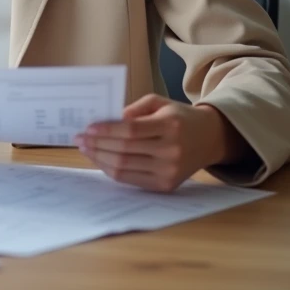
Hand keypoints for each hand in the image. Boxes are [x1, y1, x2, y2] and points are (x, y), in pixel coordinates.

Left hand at [74, 94, 247, 191]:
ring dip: (99, 159)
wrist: (210, 139)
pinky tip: (101, 160)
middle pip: (125, 150)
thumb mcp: (159, 103)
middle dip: (97, 145)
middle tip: (79, 139)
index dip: (106, 131)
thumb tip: (104, 121)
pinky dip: (112, 170)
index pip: (131, 131)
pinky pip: (131, 179)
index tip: (87, 128)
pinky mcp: (166, 185)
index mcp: (170, 126)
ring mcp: (169, 171)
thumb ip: (133, 110)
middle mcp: (172, 151)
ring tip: (86, 149)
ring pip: (125, 168)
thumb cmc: (179, 117)